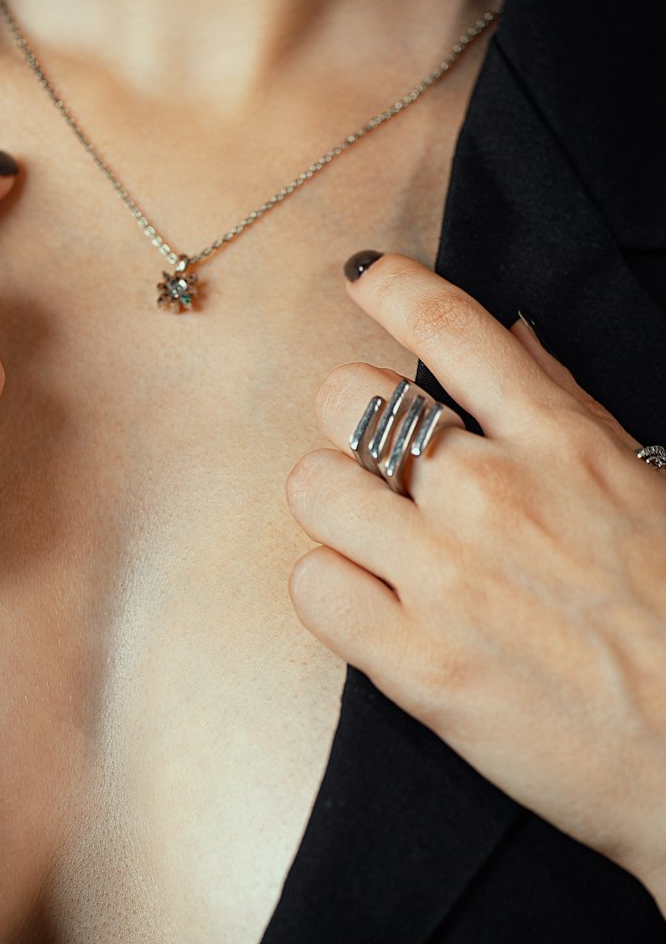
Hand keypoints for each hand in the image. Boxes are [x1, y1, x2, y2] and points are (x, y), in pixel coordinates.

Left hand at [285, 252, 665, 912]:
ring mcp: (446, 579)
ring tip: (374, 540)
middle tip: (382, 463)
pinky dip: (330, 589)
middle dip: (351, 421)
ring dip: (336, 508)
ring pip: (314, 487)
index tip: (365, 279)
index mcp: (560, 443)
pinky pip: (311, 586)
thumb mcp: (645, 486)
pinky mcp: (415, 665)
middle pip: (346, 399)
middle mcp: (492, 495)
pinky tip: (368, 604)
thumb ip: (565, 408)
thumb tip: (508, 335)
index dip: (391, 287)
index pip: (449, 325)